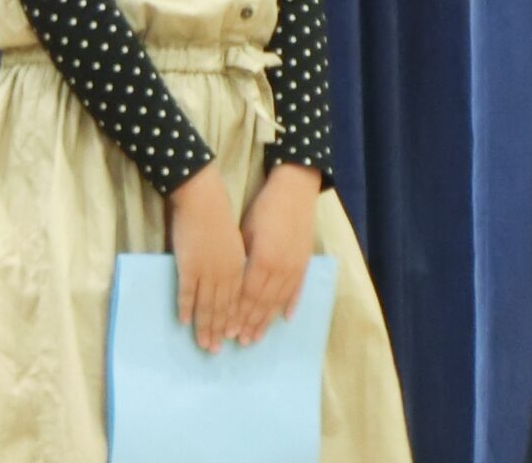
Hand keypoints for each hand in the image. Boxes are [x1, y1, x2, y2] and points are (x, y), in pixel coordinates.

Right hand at [168, 164, 246, 351]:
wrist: (204, 202)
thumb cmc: (219, 219)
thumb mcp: (235, 244)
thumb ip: (234, 265)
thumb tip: (229, 285)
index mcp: (240, 266)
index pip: (238, 301)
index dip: (234, 321)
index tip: (233, 338)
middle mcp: (226, 272)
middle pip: (222, 308)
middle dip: (219, 331)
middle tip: (215, 351)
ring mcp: (207, 271)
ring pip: (206, 306)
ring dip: (204, 327)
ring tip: (202, 344)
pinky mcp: (189, 267)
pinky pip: (187, 293)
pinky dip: (186, 309)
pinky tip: (184, 322)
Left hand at [236, 163, 321, 344]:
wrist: (296, 189)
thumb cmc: (265, 207)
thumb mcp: (247, 232)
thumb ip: (242, 260)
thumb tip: (231, 282)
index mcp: (262, 262)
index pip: (246, 296)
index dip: (236, 315)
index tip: (226, 331)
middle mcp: (280, 270)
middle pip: (262, 303)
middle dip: (249, 324)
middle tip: (239, 342)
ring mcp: (295, 267)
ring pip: (278, 301)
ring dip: (266, 321)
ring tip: (256, 338)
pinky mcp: (304, 262)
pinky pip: (297, 289)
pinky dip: (290, 305)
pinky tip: (285, 319)